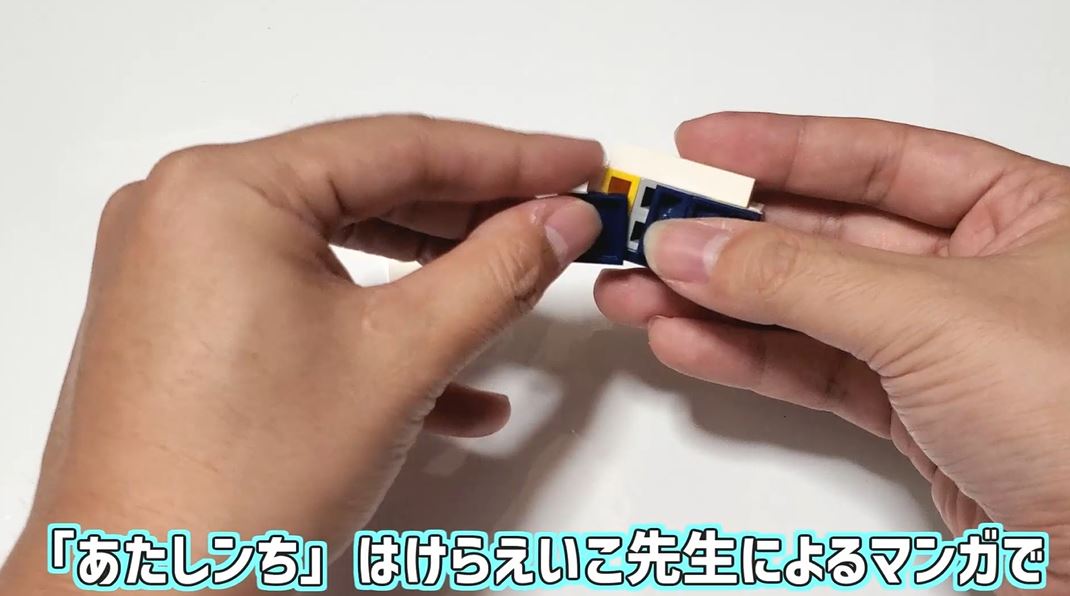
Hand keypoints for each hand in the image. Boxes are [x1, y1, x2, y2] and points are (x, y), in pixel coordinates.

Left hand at [0, 116, 602, 592]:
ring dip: (436, 273)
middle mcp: (187, 214)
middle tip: (556, 215)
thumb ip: (496, 272)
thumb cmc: (233, 490)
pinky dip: (379, 326)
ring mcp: (181, 270)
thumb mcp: (400, 358)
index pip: (398, 147)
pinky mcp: (190, 323)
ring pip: (342, 248)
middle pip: (369, 190)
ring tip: (516, 278)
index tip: (573, 163)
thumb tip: (557, 221)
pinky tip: (457, 378)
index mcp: (223, 192)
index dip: (507, 157)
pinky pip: (304, 298)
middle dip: (476, 216)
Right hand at [595, 112, 1069, 589]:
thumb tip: (699, 244)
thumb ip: (800, 278)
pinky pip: (815, 371)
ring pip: (809, 309)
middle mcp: (982, 274)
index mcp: (1026, 212)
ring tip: (641, 288)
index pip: (880, 159)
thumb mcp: (933, 317)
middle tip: (653, 225)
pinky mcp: (916, 417)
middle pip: (828, 235)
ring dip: (718, 301)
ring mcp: (943, 349)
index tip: (700, 145)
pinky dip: (746, 358)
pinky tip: (688, 340)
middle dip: (731, 234)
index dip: (781, 146)